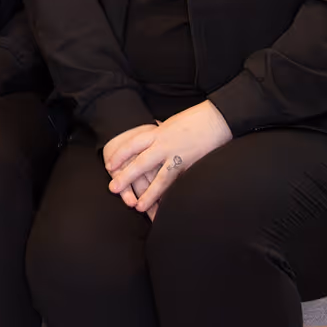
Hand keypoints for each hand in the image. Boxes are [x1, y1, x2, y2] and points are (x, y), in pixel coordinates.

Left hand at [106, 101, 231, 213]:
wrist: (217, 119)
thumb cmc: (194, 120)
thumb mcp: (170, 124)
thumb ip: (159, 135)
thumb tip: (149, 142)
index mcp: (157, 132)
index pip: (132, 144)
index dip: (120, 155)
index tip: (109, 166)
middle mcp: (165, 145)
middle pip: (140, 162)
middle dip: (125, 177)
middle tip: (113, 188)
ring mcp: (178, 156)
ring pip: (159, 178)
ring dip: (148, 194)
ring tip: (138, 207)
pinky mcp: (191, 166)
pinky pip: (177, 183)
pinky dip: (170, 195)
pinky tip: (164, 206)